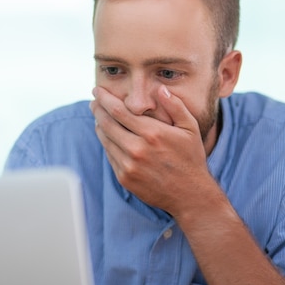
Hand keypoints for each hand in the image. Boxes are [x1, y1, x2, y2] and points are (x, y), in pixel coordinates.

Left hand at [90, 85, 210, 215]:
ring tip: (99, 116)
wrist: (190, 195)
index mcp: (152, 133)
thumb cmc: (190, 158)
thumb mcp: (190, 128)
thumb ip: (175, 106)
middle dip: (97, 109)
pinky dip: (106, 143)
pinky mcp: (124, 178)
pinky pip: (109, 155)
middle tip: (94, 101)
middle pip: (106, 123)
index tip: (98, 90)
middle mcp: (137, 149)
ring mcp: (129, 165)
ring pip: (105, 139)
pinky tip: (108, 136)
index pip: (118, 110)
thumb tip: (160, 88)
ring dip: (99, 125)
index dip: (105, 98)